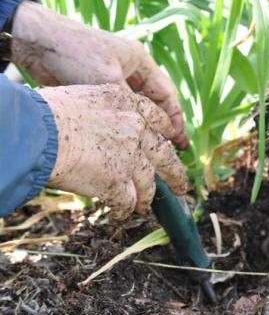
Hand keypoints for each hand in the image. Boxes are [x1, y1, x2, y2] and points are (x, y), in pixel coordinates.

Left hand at [10, 0, 188, 148]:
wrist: (38, 43)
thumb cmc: (77, 54)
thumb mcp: (108, 81)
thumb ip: (129, 106)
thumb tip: (142, 133)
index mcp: (141, 62)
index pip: (167, 95)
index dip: (175, 120)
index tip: (180, 142)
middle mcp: (131, 71)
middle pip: (155, 104)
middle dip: (164, 128)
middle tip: (172, 151)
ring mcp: (114, 81)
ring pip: (136, 110)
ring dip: (144, 129)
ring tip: (150, 152)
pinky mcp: (96, 90)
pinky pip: (118, 113)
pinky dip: (125, 126)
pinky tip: (127, 142)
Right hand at [39, 84, 187, 219]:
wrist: (38, 132)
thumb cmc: (48, 113)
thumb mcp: (86, 99)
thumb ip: (107, 114)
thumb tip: (107, 132)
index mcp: (128, 103)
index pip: (158, 119)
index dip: (167, 134)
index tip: (173, 143)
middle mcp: (136, 129)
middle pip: (165, 155)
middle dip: (176, 174)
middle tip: (183, 187)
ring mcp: (131, 157)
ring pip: (148, 184)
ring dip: (145, 198)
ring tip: (143, 208)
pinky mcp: (119, 182)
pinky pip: (127, 203)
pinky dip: (123, 211)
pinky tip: (118, 216)